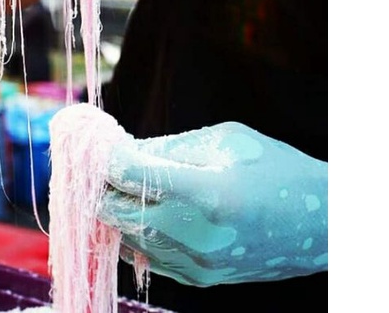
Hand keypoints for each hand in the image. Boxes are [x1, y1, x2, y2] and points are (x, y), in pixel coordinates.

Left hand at [97, 122, 327, 285]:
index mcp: (204, 195)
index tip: (95, 140)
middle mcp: (195, 238)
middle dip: (100, 182)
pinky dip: (134, 228)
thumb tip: (124, 150)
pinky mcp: (199, 279)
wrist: (324, 224)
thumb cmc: (276, 169)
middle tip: (99, 160)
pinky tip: (141, 206)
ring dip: (113, 206)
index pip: (129, 174)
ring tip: (117, 179)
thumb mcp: (225, 140)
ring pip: (125, 236)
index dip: (105, 154)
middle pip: (115, 210)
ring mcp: (196, 266)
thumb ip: (169, 148)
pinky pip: (147, 254)